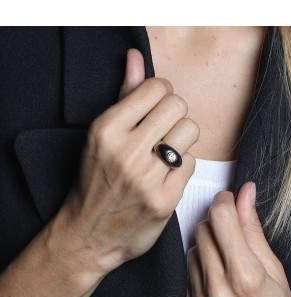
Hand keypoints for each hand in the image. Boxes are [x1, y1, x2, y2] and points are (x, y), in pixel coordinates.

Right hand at [51, 49, 198, 287]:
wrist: (89, 235)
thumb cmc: (95, 183)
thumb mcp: (101, 137)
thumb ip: (124, 96)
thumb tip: (136, 58)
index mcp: (106, 129)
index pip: (158, 88)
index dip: (162, 96)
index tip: (156, 110)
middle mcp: (126, 152)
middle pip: (178, 107)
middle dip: (175, 116)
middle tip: (163, 132)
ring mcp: (146, 178)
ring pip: (190, 132)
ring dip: (182, 141)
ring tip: (166, 154)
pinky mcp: (164, 201)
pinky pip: (192, 164)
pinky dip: (183, 168)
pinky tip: (167, 177)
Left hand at [184, 182, 290, 296]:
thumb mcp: (274, 269)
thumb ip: (253, 229)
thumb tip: (246, 193)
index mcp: (246, 277)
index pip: (221, 219)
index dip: (223, 202)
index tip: (226, 200)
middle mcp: (219, 293)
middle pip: (202, 233)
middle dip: (216, 225)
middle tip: (229, 234)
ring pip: (191, 254)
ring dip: (205, 250)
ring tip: (224, 264)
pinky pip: (185, 281)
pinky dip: (198, 274)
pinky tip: (214, 284)